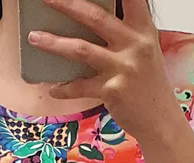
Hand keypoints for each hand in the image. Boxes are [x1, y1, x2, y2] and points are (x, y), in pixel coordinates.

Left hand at [28, 0, 181, 140]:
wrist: (160, 120)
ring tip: (34, 37)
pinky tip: (54, 88)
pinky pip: (80, 86)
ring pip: (81, 49)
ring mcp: (123, 67)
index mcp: (143, 30)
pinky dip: (64, 88)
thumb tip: (90, 21)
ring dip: (53, 43)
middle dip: (66, 4)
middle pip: (95, 17)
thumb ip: (125, 34)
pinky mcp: (111, 90)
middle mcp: (134, 44)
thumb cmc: (148, 85)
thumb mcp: (144, 51)